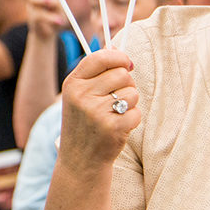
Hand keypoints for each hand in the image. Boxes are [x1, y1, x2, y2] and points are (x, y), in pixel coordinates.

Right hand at [25, 0, 66, 39]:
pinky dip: (50, 17)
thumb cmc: (56, 18)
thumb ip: (58, 1)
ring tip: (53, 5)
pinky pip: (38, 14)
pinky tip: (59, 21)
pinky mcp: (32, 18)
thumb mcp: (61, 8)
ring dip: (42, 0)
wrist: (48, 34)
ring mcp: (32, 6)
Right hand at [57, 48, 137, 169]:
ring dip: (130, 103)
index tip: (127, 63)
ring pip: (132, 92)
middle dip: (126, 84)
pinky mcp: (112, 127)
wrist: (80, 161)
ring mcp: (96, 112)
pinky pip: (136, 112)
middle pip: (121, 73)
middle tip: (116, 99)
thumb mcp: (79, 95)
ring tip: (115, 115)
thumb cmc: (83, 123)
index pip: (100, 57)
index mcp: (72, 84)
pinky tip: (119, 127)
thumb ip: (95, 72)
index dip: (119, 57)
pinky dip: (132, 120)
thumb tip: (116, 48)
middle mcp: (82, 95)